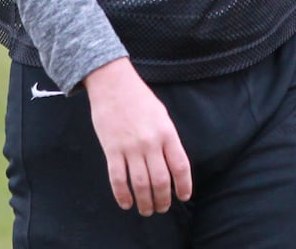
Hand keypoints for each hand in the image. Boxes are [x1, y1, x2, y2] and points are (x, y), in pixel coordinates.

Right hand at [84, 57, 192, 214]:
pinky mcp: (112, 150)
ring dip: (144, 201)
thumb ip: (167, 139)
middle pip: (160, 180)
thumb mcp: (162, 115)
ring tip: (147, 210)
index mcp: (167, 133)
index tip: (184, 197)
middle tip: (162, 208)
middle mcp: (151, 143)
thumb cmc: (140, 99)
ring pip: (140, 184)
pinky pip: (118, 179)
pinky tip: (126, 203)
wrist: (114, 85)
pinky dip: (122, 195)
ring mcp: (130, 147)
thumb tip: (171, 164)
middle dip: (163, 199)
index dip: (183, 185)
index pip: (180, 166)